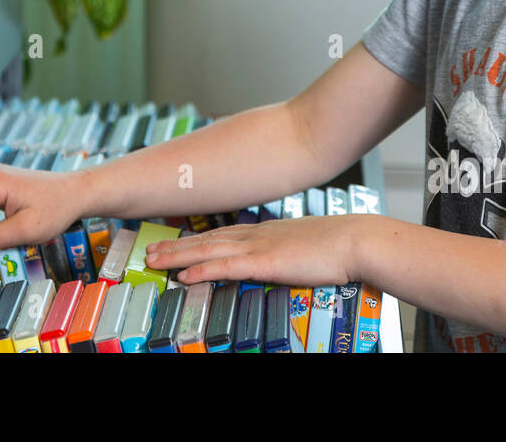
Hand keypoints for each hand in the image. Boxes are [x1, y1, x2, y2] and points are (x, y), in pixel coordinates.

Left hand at [144, 215, 364, 287]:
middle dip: (176, 246)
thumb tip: (281, 258)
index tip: (175, 242)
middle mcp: (255, 235)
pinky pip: (225, 266)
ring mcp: (258, 246)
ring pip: (208, 250)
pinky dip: (201, 269)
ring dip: (177, 256)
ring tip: (154, 260)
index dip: (195, 239)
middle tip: (150, 250)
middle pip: (206, 240)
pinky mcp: (265, 262)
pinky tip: (184, 274)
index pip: (221, 235)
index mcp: (265, 231)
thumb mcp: (305, 245)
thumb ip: (286, 250)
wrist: (355, 239)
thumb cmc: (338, 245)